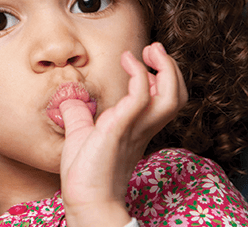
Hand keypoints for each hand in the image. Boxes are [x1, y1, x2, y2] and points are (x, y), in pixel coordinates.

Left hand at [59, 42, 187, 226]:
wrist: (83, 198)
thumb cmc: (84, 170)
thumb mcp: (81, 133)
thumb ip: (79, 114)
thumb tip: (70, 99)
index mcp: (138, 126)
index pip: (165, 99)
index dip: (163, 77)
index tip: (146, 61)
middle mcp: (143, 126)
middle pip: (177, 95)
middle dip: (171, 67)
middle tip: (153, 49)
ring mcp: (135, 127)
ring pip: (171, 97)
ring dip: (165, 68)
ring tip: (148, 50)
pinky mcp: (120, 126)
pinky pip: (140, 97)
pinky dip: (138, 74)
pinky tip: (126, 60)